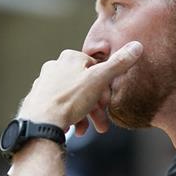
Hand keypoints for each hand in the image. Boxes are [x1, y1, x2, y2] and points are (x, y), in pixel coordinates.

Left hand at [18, 41, 142, 134]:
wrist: (40, 122)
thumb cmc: (69, 99)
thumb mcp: (99, 80)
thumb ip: (118, 64)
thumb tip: (137, 46)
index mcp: (70, 58)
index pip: (95, 68)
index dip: (104, 86)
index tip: (107, 102)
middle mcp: (55, 67)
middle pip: (84, 86)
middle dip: (95, 106)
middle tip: (101, 122)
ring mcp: (45, 83)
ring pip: (73, 98)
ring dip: (84, 115)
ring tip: (86, 129)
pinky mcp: (39, 99)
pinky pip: (60, 107)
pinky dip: (69, 117)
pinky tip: (73, 129)